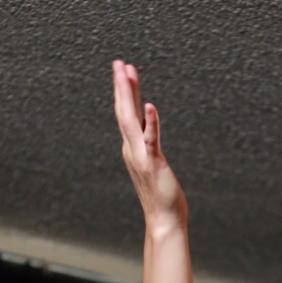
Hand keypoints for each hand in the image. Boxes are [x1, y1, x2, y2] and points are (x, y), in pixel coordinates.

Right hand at [112, 60, 187, 231]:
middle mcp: (131, 149)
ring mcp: (140, 156)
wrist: (163, 219)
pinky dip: (150, 122)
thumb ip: (148, 147)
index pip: (125, 114)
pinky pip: (150, 139)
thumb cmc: (161, 196)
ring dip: (128, 95)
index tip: (123, 71)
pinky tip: (149, 105)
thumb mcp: (152, 165)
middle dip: (121, 86)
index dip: (124, 92)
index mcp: (131, 148)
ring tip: (126, 73)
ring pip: (130, 120)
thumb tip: (147, 131)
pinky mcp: (153, 163)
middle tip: (118, 63)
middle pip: (123, 111)